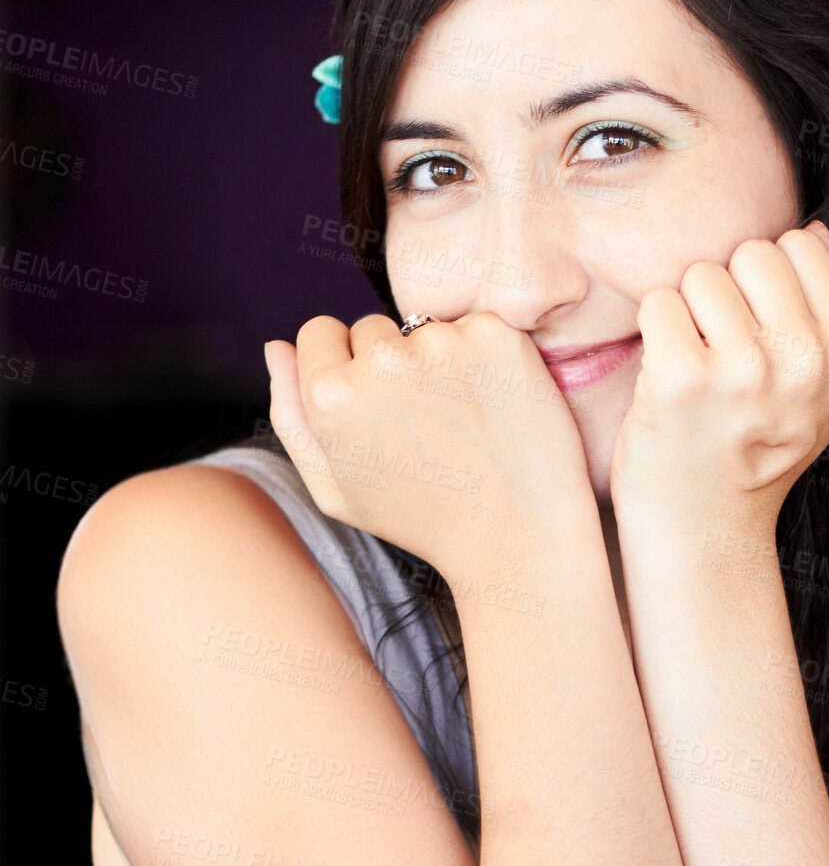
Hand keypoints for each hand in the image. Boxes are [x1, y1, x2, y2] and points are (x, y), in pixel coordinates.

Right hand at [265, 311, 593, 574]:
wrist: (516, 538)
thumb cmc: (423, 521)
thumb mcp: (335, 488)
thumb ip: (291, 416)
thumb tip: (275, 345)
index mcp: (330, 394)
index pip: (318, 332)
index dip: (345, 368)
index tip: (378, 408)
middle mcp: (382, 360)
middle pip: (371, 327)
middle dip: (391, 364)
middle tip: (426, 426)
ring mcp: (442, 343)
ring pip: (426, 328)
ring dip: (440, 361)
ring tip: (463, 423)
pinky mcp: (497, 337)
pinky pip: (478, 328)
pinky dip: (487, 359)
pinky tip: (495, 407)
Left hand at [609, 223, 828, 540]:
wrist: (706, 531)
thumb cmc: (756, 448)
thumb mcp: (824, 388)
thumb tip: (814, 229)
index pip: (802, 245)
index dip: (768, 283)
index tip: (762, 335)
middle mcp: (807, 360)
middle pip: (752, 252)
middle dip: (729, 292)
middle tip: (723, 355)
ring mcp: (746, 371)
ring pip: (702, 274)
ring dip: (688, 314)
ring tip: (697, 370)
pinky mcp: (685, 380)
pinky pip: (660, 301)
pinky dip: (654, 333)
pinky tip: (667, 378)